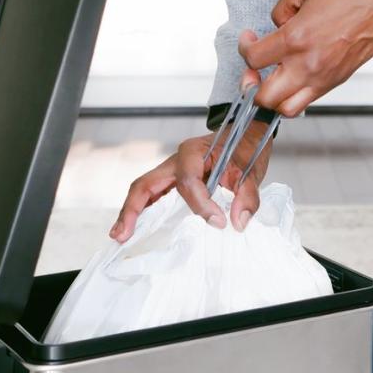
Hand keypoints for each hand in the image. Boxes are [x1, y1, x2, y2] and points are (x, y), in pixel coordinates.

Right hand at [109, 120, 274, 241]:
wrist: (243, 136)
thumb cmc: (244, 149)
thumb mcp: (251, 173)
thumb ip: (247, 198)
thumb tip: (238, 223)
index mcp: (193, 153)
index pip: (187, 182)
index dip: (200, 204)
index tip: (219, 222)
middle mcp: (175, 161)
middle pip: (145, 185)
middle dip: (133, 210)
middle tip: (123, 235)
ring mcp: (170, 171)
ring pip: (143, 190)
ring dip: (131, 213)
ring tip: (120, 236)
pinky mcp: (172, 181)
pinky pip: (152, 195)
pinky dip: (142, 211)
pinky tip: (134, 229)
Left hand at [238, 0, 372, 115]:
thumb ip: (280, 9)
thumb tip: (276, 26)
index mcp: (295, 40)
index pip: (254, 59)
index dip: (245, 48)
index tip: (250, 39)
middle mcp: (307, 66)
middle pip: (264, 97)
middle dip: (251, 85)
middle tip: (253, 70)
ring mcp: (322, 79)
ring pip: (286, 110)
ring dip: (273, 98)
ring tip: (272, 81)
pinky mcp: (335, 82)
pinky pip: (307, 102)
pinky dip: (293, 97)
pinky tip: (293, 78)